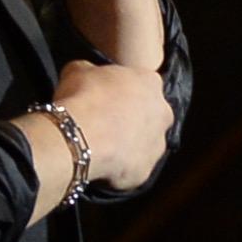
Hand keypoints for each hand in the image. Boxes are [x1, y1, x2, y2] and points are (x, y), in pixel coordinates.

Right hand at [50, 58, 172, 191]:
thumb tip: (88, 76)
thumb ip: (91, 71)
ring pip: (146, 144)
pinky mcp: (146, 171)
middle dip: (134, 118)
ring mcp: (157, 145)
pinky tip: (102, 165)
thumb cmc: (83, 96)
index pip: (143, 83)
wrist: (79, 137)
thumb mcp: (78, 70)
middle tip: (108, 122)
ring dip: (130, 145)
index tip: (107, 96)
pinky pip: (133, 168)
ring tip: (104, 147)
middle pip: (151, 115)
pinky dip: (121, 168)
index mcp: (150, 82)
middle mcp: (163, 113)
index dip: (124, 90)